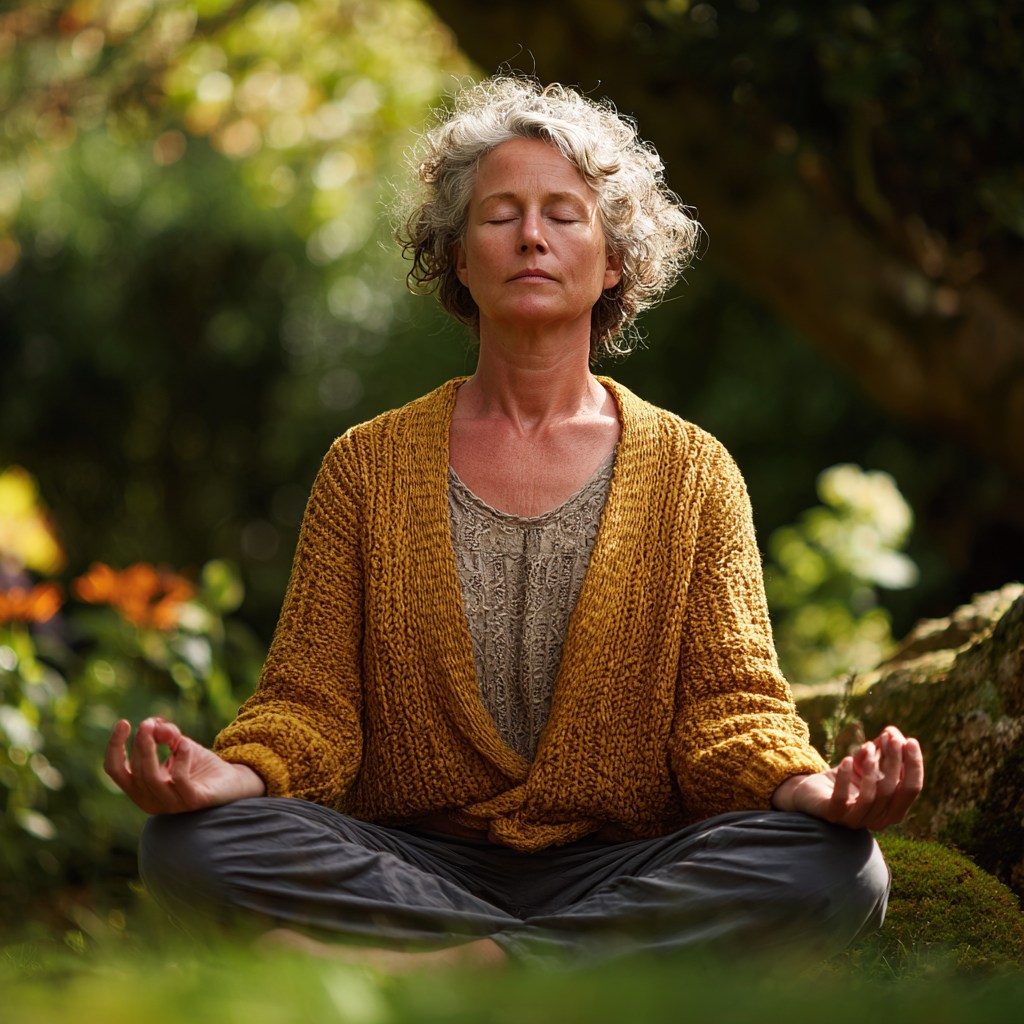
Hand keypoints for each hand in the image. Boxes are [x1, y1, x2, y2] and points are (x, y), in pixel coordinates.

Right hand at [105, 716, 265, 814]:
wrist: (231, 782)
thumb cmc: (199, 765)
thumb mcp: (179, 744)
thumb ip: (166, 734)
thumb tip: (154, 723)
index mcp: (141, 788)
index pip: (115, 770)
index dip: (114, 747)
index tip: (122, 723)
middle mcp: (151, 800)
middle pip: (136, 772)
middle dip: (141, 744)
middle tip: (149, 723)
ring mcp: (172, 804)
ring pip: (152, 779)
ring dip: (154, 750)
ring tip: (168, 732)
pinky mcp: (193, 802)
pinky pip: (179, 782)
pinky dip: (180, 760)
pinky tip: (186, 745)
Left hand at [771, 725, 923, 829]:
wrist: (813, 791)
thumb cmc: (847, 778)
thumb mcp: (866, 762)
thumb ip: (882, 749)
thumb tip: (893, 732)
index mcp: (894, 809)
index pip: (912, 789)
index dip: (914, 765)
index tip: (911, 740)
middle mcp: (879, 820)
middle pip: (893, 790)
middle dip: (894, 761)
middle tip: (889, 738)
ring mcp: (856, 820)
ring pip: (871, 796)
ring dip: (871, 767)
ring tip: (867, 747)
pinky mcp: (834, 815)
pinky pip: (841, 799)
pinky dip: (845, 777)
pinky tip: (846, 759)